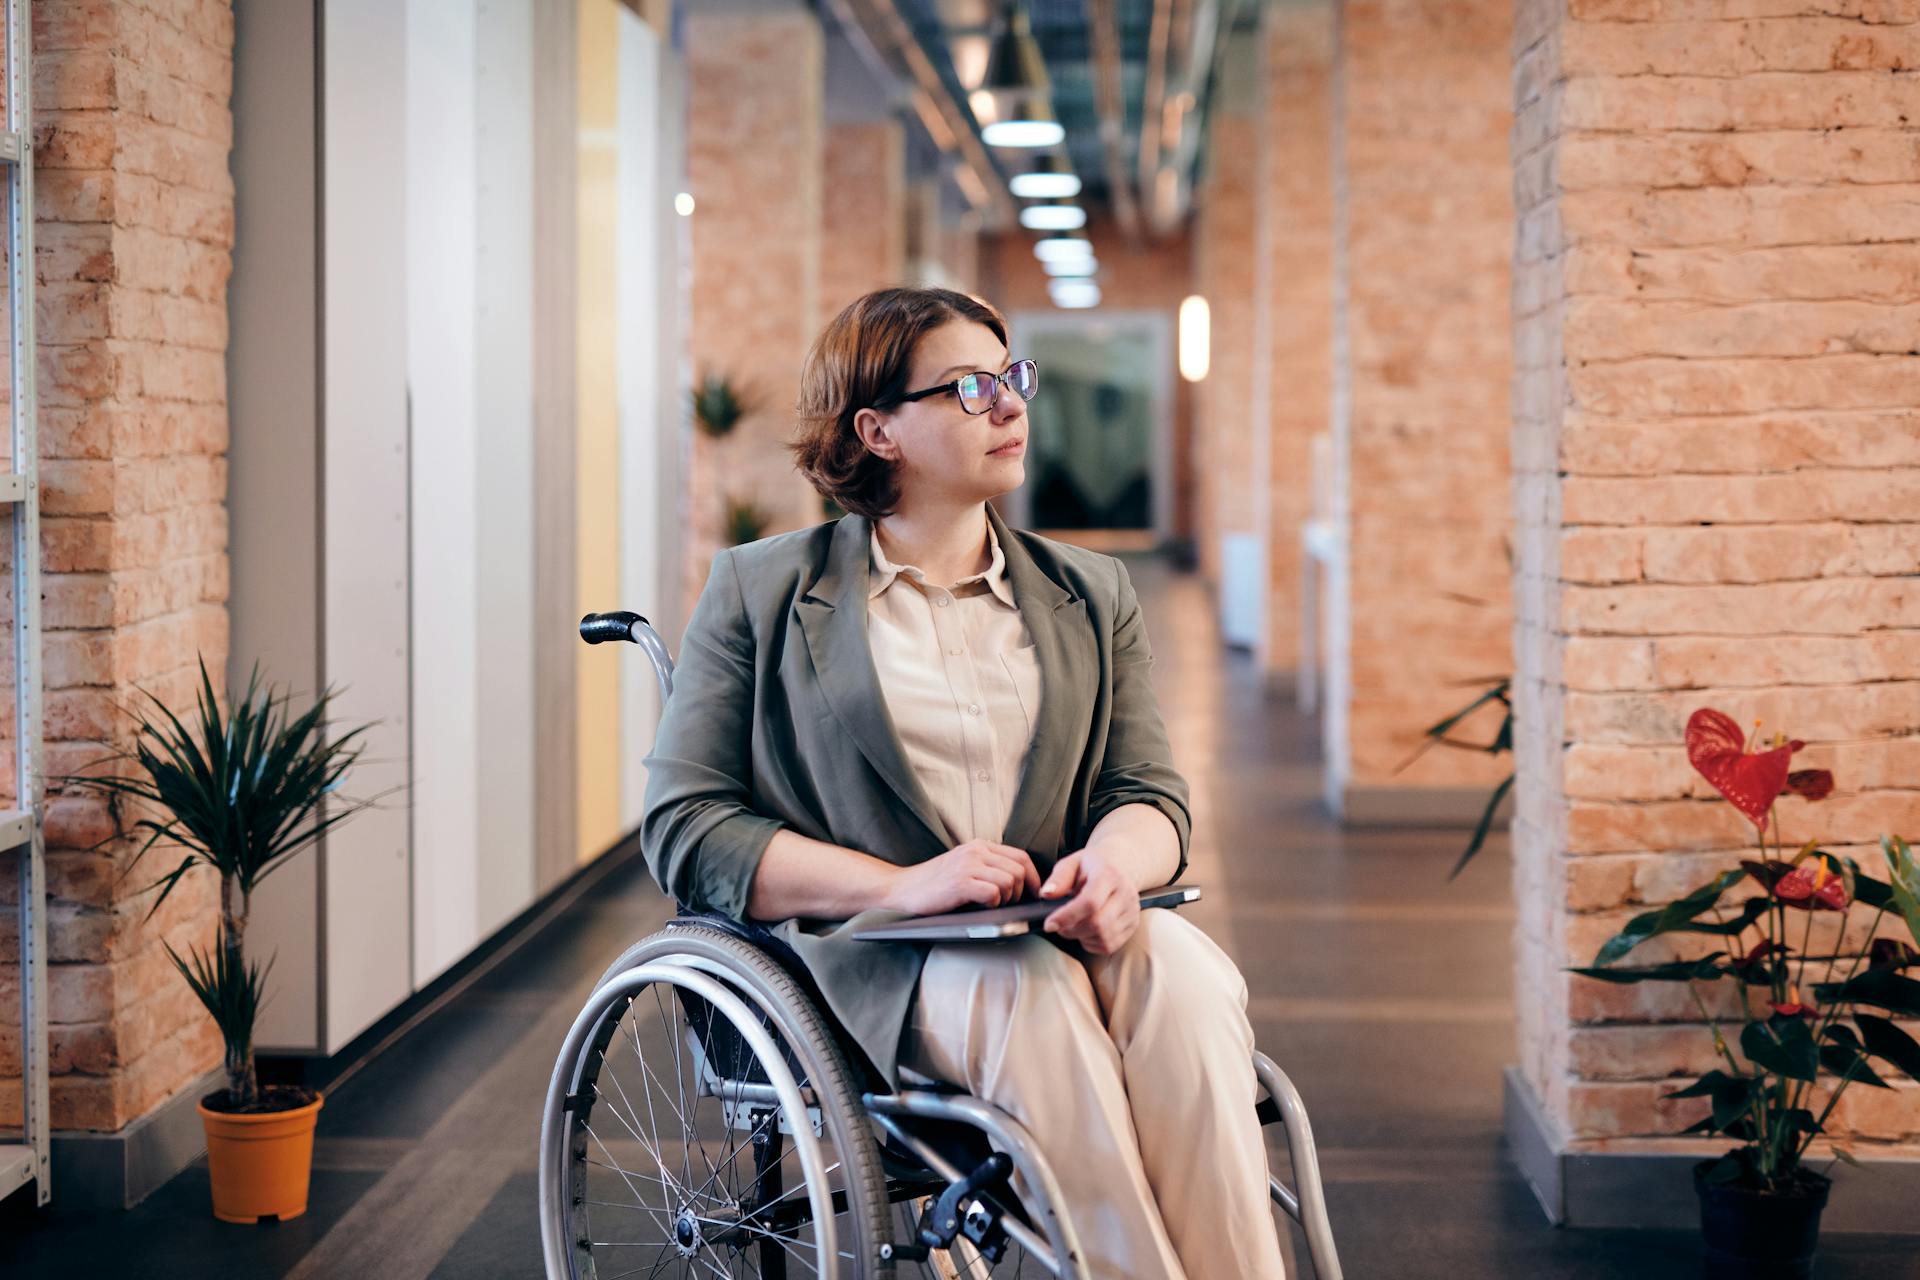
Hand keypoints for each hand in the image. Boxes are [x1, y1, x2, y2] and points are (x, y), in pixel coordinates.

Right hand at [882, 839, 1041, 915]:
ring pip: (1009, 881)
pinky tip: (981, 907)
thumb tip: (1021, 885)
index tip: (1034, 895)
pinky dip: (993, 904)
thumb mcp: (963, 868)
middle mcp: (975, 851)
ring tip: (993, 907)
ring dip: (1007, 899)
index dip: (1033, 878)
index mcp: (979, 846)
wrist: (900, 890)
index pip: (1021, 857)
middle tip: (1010, 906)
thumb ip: (987, 868)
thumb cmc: (933, 886)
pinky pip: (994, 892)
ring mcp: (968, 865)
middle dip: (1021, 892)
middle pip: (1019, 869)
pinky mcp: (960, 882)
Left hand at [1039, 849, 1140, 953]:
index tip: (1049, 924)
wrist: (1120, 865)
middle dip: (1071, 930)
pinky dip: (1092, 943)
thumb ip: (1058, 878)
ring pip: (1104, 937)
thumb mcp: (1072, 863)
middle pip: (1098, 923)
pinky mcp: (1133, 925)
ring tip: (1073, 925)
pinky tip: (1086, 930)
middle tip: (1058, 925)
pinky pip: (1110, 945)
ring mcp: (1132, 911)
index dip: (1067, 916)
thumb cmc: (1092, 866)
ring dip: (1081, 937)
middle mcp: (1125, 894)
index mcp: (1108, 875)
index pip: (1090, 902)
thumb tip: (1046, 894)